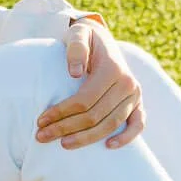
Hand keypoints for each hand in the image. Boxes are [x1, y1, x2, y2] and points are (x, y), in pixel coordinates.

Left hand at [36, 17, 145, 149]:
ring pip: (110, 125)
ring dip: (86, 138)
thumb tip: (75, 73)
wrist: (103, 40)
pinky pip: (138, 125)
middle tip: (42, 136)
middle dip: (66, 128)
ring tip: (63, 144)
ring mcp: (135, 95)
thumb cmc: (86, 39)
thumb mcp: (78, 33)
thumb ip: (76, 48)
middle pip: (95, 116)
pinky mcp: (138, 103)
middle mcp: (128, 84)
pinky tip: (108, 147)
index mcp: (113, 69)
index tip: (41, 120)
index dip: (61, 112)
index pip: (84, 100)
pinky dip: (126, 138)